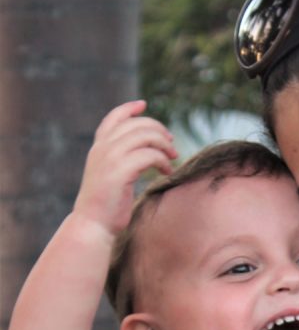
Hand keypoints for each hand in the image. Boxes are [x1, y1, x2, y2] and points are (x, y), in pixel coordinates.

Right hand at [73, 100, 176, 235]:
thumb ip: (120, 162)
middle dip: (158, 130)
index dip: (129, 109)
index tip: (143, 104)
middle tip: (171, 144)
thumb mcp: (110, 178)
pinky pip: (149, 155)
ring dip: (163, 145)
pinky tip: (168, 173)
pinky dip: (163, 161)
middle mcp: (102, 149)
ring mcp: (110, 158)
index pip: (113, 118)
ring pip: (144, 136)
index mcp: (98, 149)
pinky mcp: (120, 171)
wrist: (93, 225)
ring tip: (173, 158)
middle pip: (136, 124)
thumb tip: (144, 153)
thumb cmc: (106, 207)